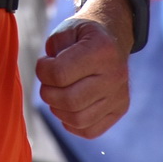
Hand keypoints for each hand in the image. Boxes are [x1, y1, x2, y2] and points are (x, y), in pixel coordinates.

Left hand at [36, 4, 132, 137]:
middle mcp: (115, 75)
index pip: (60, 74)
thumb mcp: (66, 30)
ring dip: (58, 109)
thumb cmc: (83, 35)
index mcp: (102, 50)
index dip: (42, 71)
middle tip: (48, 82)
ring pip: (78, 119)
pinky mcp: (120, 109)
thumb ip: (53, 50)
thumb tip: (48, 78)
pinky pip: (89, 131)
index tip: (44, 63)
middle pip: (69, 101)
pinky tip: (69, 106)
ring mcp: (119, 95)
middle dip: (48, 93)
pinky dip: (72, 123)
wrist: (113, 37)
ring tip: (57, 93)